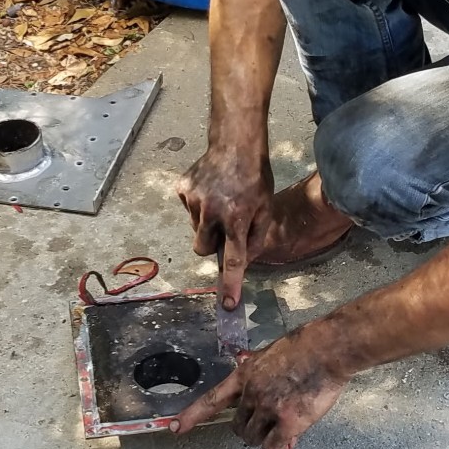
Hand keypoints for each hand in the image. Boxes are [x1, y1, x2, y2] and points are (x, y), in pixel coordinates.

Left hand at [169, 323, 346, 448]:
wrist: (327, 348)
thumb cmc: (305, 347)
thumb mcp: (269, 352)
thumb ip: (255, 368)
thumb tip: (245, 370)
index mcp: (245, 374)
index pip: (212, 399)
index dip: (192, 415)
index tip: (176, 427)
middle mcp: (252, 392)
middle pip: (238, 426)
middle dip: (251, 427)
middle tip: (270, 421)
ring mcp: (268, 407)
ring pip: (254, 438)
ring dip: (267, 437)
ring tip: (285, 423)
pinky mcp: (288, 421)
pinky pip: (274, 447)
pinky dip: (282, 445)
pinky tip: (292, 436)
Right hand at [177, 146, 273, 308]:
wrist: (235, 143)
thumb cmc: (255, 176)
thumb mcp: (266, 207)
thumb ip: (256, 238)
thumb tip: (244, 261)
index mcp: (237, 218)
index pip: (233, 259)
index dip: (230, 284)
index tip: (227, 305)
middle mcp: (212, 211)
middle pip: (203, 249)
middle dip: (212, 243)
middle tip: (226, 225)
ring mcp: (193, 200)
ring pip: (196, 229)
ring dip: (207, 223)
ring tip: (221, 200)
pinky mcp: (183, 189)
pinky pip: (188, 210)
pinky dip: (198, 206)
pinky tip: (210, 190)